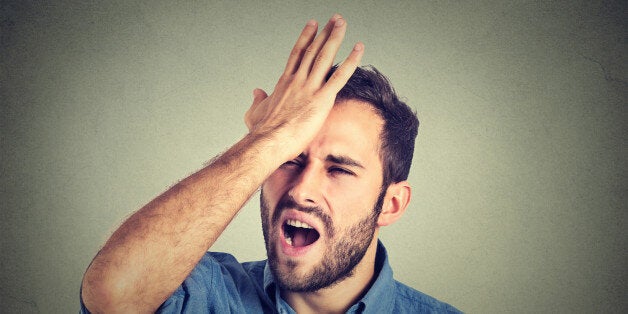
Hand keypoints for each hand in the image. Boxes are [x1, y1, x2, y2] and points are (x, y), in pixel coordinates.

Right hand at [244, 14, 363, 157]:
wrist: (268, 142)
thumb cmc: (261, 131)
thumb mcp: (254, 112)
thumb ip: (257, 100)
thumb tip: (256, 91)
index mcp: (284, 82)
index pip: (297, 53)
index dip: (306, 37)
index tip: (314, 24)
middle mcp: (298, 80)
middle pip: (314, 50)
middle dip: (325, 32)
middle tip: (335, 19)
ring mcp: (309, 88)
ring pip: (325, 56)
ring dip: (336, 37)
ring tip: (343, 23)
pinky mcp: (321, 99)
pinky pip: (340, 76)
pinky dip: (351, 61)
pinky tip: (359, 48)